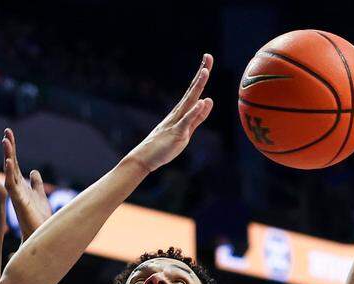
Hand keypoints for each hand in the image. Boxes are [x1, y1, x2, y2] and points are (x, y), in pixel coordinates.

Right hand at [2, 128, 52, 238]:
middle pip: (11, 162)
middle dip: (10, 147)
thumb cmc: (38, 216)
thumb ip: (36, 183)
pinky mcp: (18, 200)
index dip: (12, 148)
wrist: (39, 233)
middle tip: (7, 132)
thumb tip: (34, 172)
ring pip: (10, 171)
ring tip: (6, 141)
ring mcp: (16, 193)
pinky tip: (9, 161)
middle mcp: (16, 186)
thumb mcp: (39, 194)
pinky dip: (10, 172)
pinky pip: (12, 184)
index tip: (8, 134)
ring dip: (8, 156)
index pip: (14, 162)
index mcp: (20, 184)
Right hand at [127, 54, 213, 173]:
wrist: (145, 158)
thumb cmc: (164, 145)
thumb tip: (208, 100)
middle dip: (201, 74)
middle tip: (208, 56)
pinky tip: (200, 102)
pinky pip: (186, 121)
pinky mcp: (176, 133)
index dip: (201, 76)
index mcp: (182, 112)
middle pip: (193, 90)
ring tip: (205, 72)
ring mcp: (177, 122)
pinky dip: (193, 112)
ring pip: (189, 102)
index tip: (207, 60)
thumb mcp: (187, 130)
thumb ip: (198, 117)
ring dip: (197, 87)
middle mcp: (179, 113)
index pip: (194, 91)